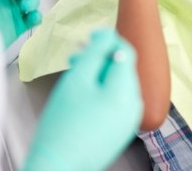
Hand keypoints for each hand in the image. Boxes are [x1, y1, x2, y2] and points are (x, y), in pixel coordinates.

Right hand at [23, 29, 142, 170]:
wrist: (57, 167)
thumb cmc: (64, 124)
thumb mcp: (78, 79)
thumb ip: (96, 52)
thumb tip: (109, 35)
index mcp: (126, 91)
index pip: (126, 51)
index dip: (108, 39)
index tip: (89, 37)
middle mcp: (134, 106)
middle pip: (121, 68)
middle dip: (99, 59)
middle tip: (76, 56)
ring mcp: (128, 120)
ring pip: (117, 84)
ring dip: (98, 74)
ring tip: (75, 75)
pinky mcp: (120, 130)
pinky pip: (115, 101)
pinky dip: (101, 91)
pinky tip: (81, 94)